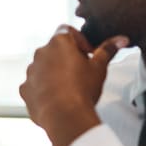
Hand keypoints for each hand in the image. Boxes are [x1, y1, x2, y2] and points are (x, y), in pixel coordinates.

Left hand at [20, 25, 127, 145]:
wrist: (64, 115)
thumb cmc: (82, 89)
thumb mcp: (100, 67)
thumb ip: (108, 50)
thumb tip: (120, 39)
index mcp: (59, 43)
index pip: (67, 30)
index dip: (79, 40)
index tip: (87, 53)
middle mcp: (41, 54)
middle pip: (54, 50)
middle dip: (67, 58)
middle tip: (81, 72)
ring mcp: (30, 71)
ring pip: (43, 67)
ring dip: (54, 73)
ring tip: (69, 87)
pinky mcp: (25, 88)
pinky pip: (34, 84)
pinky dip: (44, 89)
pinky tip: (57, 98)